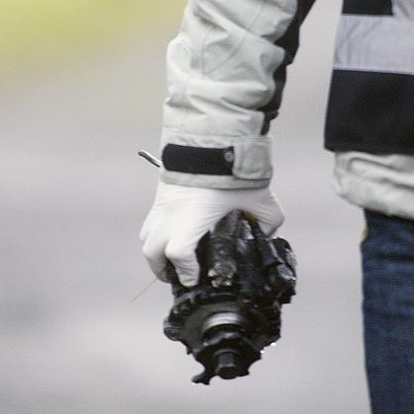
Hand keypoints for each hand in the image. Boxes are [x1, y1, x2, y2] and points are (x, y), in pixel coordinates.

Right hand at [140, 182, 283, 286]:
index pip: (178, 254)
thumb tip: (268, 235)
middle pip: (151, 252)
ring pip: (146, 236)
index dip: (186, 272)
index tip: (195, 278)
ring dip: (156, 252)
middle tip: (178, 277)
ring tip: (172, 259)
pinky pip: (150, 220)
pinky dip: (157, 233)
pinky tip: (175, 233)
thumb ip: (268, 221)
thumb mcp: (261, 199)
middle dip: (162, 270)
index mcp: (192, 217)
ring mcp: (162, 202)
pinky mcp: (160, 192)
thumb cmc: (235, 170)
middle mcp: (171, 212)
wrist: (213, 134)